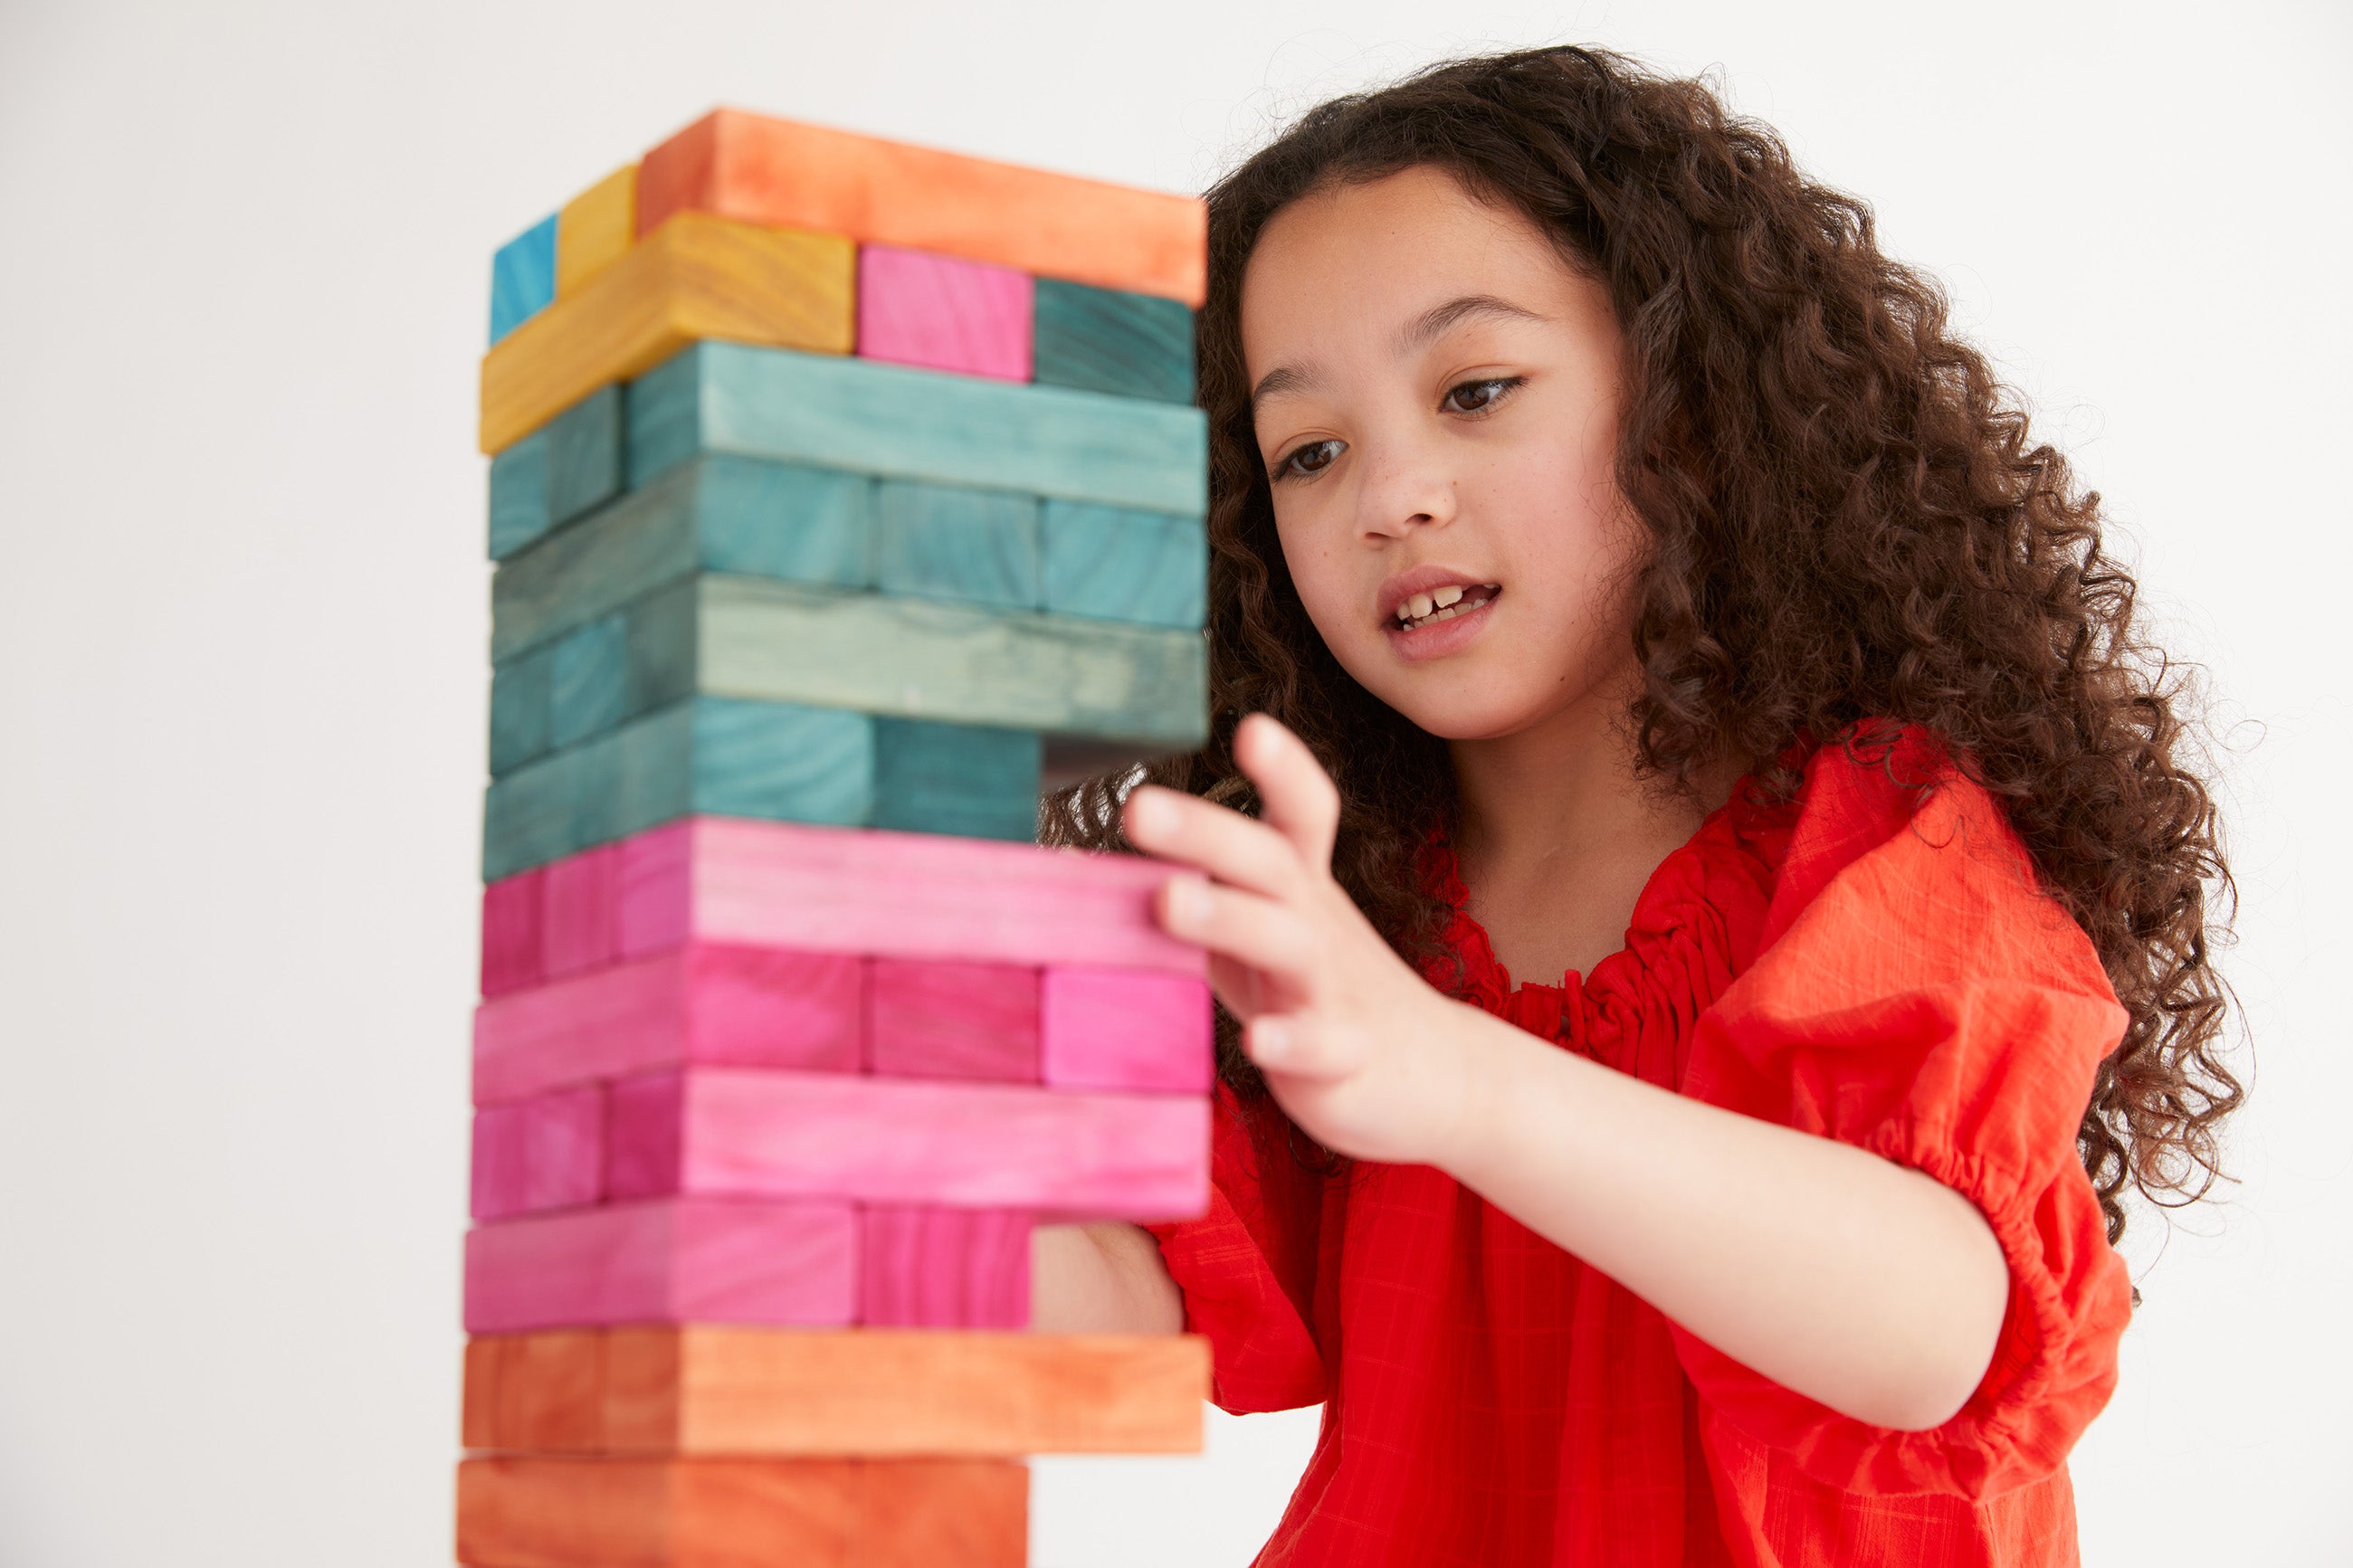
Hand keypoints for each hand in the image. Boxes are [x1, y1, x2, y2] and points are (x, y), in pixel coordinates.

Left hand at [1121, 713, 1481, 1165]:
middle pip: (1274, 865)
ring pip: (1291, 945)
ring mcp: (1336, 991)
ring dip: (1230, 918)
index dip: (1284, 771)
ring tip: (1168, 901)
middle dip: (1207, 832)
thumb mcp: (1265, 933)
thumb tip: (1087, 872)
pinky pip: (1321, 1048)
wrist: (1436, 1080)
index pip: (1303, 814)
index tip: (1250, 729)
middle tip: (1138, 806)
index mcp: (1301, 890)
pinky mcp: (1345, 1060)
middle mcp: (1319, 927)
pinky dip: (1291, 1042)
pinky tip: (1254, 1042)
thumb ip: (1200, 896)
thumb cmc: (1322, 994)